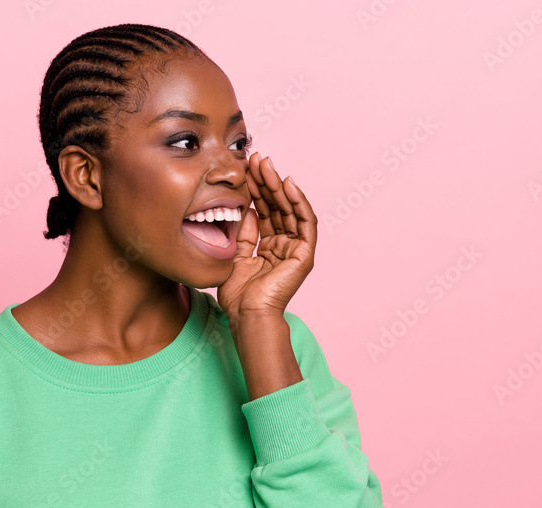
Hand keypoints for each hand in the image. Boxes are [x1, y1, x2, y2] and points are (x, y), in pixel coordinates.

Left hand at [216, 152, 316, 323]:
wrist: (246, 314)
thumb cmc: (238, 294)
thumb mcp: (235, 253)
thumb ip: (244, 231)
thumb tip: (246, 208)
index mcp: (269, 247)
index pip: (265, 211)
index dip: (257, 189)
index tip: (247, 168)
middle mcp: (285, 246)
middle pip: (278, 207)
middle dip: (267, 181)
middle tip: (257, 158)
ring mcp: (296, 250)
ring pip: (291, 210)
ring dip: (280, 185)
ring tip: (267, 165)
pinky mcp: (304, 255)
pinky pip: (306, 222)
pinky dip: (298, 202)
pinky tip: (287, 184)